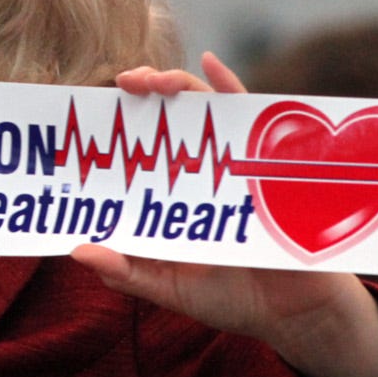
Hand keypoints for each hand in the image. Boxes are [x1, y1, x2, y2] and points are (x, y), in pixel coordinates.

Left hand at [71, 52, 377, 376]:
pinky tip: (208, 62)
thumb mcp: (172, 289)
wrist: (298, 313)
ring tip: (151, 80)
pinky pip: (249, 115)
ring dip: (176, 84)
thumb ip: (128, 273)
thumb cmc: (234, 299)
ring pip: (202, 110)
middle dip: (142, 92)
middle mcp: (201, 172)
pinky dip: (229, 84)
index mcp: (174, 196)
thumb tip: (79, 252)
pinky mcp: (267, 163)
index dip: (114, 131)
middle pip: (167, 120)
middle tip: (121, 84)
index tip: (86, 118)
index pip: (139, 153)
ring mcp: (234, 164)